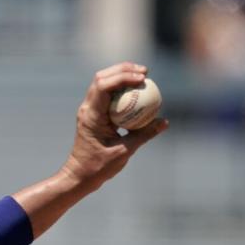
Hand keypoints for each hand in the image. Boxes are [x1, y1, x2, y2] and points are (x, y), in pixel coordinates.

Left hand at [61, 62, 168, 191]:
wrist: (79, 175)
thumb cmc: (98, 166)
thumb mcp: (124, 151)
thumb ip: (144, 134)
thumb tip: (164, 121)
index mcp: (92, 115)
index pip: (104, 86)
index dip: (123, 76)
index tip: (143, 77)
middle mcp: (87, 108)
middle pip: (102, 78)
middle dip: (123, 70)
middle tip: (145, 71)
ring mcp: (89, 110)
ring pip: (102, 84)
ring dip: (121, 76)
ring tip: (142, 76)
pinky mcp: (93, 114)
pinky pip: (107, 95)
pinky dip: (120, 89)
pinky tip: (136, 91)